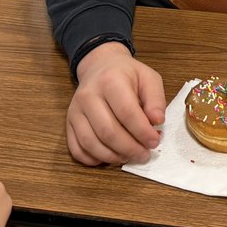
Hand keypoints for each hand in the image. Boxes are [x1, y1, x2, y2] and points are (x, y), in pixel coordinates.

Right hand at [67, 42, 165, 165]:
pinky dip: (93, 159)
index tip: (154, 141)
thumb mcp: (148, 78)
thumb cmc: (127, 75)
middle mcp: (88, 95)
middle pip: (108, 131)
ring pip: (90, 143)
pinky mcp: (68, 123)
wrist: (100, 66)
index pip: (126, 112)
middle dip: (129, 148)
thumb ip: (156, 99)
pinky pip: (76, 148)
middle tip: (144, 154)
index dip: (142, 132)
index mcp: (110, 80)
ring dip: (113, 157)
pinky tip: (110, 157)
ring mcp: (75, 110)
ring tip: (130, 156)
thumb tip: (157, 121)